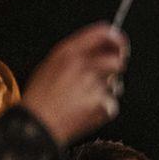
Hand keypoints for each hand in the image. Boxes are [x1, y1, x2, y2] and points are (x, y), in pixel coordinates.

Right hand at [20, 23, 128, 145]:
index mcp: (67, 52)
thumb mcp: (51, 65)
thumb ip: (77, 54)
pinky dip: (102, 107)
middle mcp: (83, 65)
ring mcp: (94, 85)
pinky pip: (111, 103)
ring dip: (107, 89)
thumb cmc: (41, 96)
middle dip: (117, 66)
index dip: (116, 38)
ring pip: (116, 84)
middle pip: (117, 60)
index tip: (120, 44)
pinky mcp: (103, 105)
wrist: (37, 125)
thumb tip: (103, 48)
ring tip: (84, 97)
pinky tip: (85, 110)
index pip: (103, 33)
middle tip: (110, 72)